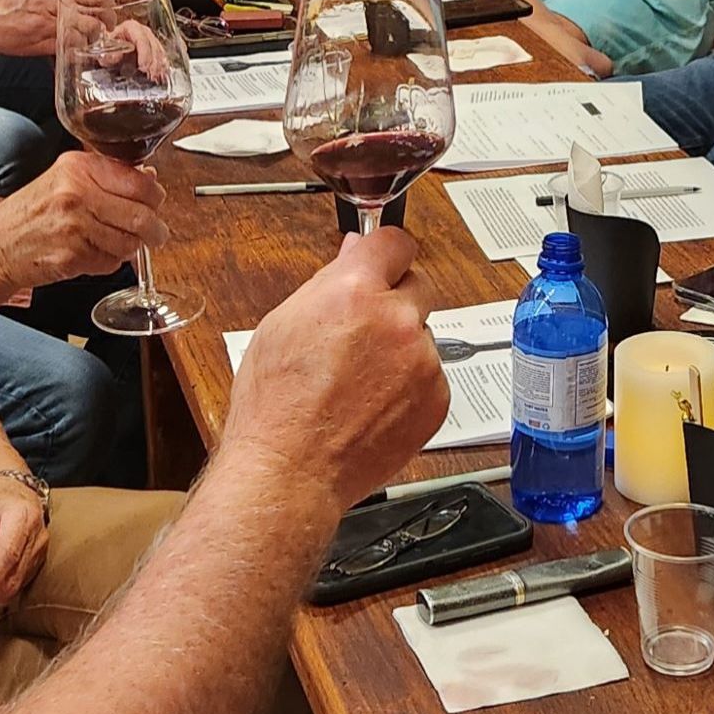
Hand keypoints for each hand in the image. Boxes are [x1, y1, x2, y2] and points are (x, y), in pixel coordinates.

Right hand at [0, 151, 165, 290]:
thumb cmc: (31, 215)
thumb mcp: (64, 180)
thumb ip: (107, 177)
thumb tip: (150, 178)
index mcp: (79, 168)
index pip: (140, 182)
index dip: (155, 197)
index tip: (155, 203)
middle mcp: (76, 192)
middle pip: (141, 215)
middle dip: (154, 229)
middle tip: (154, 234)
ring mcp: (74, 225)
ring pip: (130, 242)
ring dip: (130, 248)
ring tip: (115, 244)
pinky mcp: (72, 255)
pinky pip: (111, 262)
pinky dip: (109, 262)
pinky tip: (93, 254)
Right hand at [225, 228, 446, 511]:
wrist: (291, 470)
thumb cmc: (275, 405)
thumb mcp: (283, 324)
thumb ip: (328, 283)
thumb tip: (354, 253)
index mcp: (355, 292)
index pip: (396, 242)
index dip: (388, 251)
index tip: (387, 261)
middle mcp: (397, 321)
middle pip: (418, 285)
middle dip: (395, 301)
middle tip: (363, 332)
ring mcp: (422, 362)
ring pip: (422, 336)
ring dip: (401, 349)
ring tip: (358, 383)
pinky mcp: (437, 398)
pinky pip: (430, 376)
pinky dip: (410, 386)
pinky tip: (373, 405)